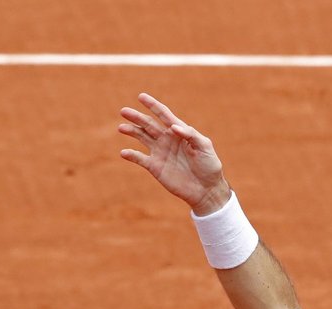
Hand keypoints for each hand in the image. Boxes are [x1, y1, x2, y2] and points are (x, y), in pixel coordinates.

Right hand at [119, 94, 230, 214]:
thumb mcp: (205, 147)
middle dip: (137, 117)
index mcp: (179, 132)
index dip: (153, 105)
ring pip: (141, 137)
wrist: (207, 190)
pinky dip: (131, 155)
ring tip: (122, 127)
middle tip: (124, 111)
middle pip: (149, 124)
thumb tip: (172, 126)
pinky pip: (140, 158)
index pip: (164, 115)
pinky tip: (124, 153)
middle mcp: (167, 140)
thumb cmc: (209, 166)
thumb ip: (190, 134)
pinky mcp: (155, 167)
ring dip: (131, 131)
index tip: (141, 96)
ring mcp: (160, 153)